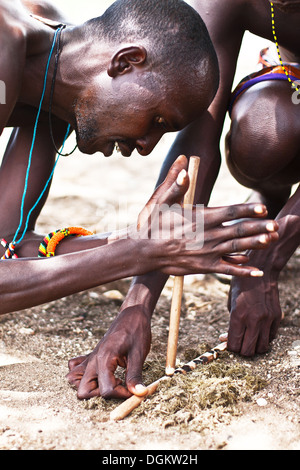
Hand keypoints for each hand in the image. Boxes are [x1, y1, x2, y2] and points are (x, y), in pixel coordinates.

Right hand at [66, 306, 150, 398]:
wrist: (132, 314)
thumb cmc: (136, 331)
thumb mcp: (139, 354)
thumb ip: (135, 375)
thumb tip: (139, 394)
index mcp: (104, 359)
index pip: (106, 390)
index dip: (122, 394)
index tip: (133, 389)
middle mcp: (93, 360)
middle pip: (83, 391)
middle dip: (101, 395)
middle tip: (119, 386)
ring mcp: (90, 357)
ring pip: (74, 380)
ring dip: (90, 386)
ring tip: (109, 380)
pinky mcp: (91, 355)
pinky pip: (76, 368)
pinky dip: (82, 374)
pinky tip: (101, 373)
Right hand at [133, 155, 279, 277]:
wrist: (144, 252)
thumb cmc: (152, 225)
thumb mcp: (160, 200)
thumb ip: (175, 183)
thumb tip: (183, 162)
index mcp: (199, 219)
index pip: (228, 212)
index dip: (246, 210)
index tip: (262, 208)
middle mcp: (207, 236)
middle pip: (238, 231)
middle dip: (259, 228)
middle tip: (276, 225)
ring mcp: (207, 253)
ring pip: (237, 249)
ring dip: (256, 245)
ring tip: (272, 240)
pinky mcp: (205, 267)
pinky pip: (227, 269)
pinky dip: (243, 270)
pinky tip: (257, 270)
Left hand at [226, 274, 281, 355]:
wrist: (261, 271)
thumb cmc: (241, 286)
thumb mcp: (231, 303)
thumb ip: (231, 323)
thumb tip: (227, 339)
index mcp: (238, 315)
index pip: (234, 344)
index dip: (230, 347)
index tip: (228, 343)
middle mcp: (253, 319)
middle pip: (248, 351)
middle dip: (241, 350)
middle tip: (238, 344)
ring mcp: (267, 319)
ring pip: (262, 348)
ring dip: (254, 347)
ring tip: (249, 339)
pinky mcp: (276, 317)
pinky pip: (271, 337)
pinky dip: (264, 338)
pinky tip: (258, 331)